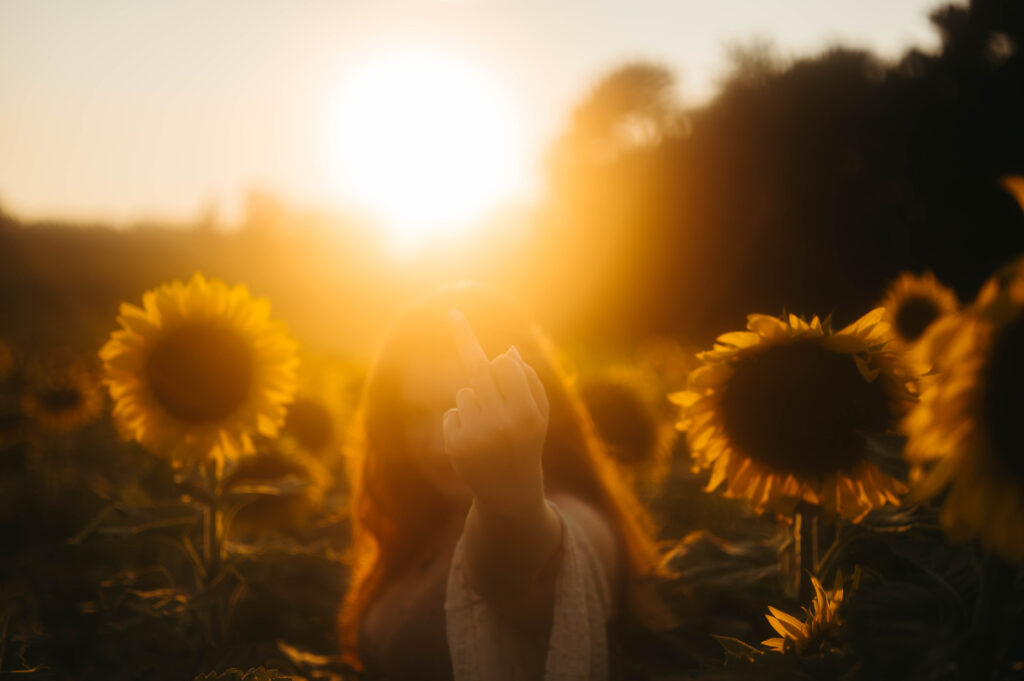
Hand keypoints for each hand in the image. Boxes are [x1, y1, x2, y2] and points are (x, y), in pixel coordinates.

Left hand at [443, 308, 550, 515]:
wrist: (511, 494)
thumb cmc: (528, 443)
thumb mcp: (539, 413)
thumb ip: (528, 381)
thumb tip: (507, 352)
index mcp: (528, 412)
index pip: (502, 365)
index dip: (494, 355)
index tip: (453, 314)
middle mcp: (503, 424)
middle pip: (480, 372)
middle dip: (472, 353)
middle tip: (453, 313)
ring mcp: (477, 437)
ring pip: (465, 394)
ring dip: (474, 402)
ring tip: (489, 428)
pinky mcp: (456, 447)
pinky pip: (452, 413)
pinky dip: (461, 420)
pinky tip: (475, 442)